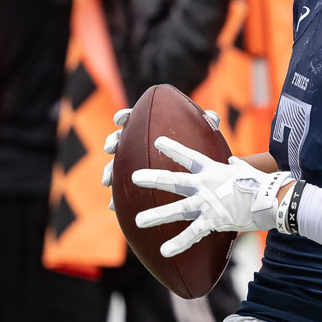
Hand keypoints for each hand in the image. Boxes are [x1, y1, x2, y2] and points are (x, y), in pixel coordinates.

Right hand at [102, 108, 220, 210]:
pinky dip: (116, 198)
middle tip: (111, 148)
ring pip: (116, 166)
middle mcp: (140, 145)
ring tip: (107, 180)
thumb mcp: (206, 137)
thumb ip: (208, 124)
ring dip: (109, 171)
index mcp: (152, 129)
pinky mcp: (137, 186)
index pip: (135, 118)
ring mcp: (136, 165)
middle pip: (121, 140)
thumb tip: (213, 116)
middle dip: (113, 141)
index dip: (125, 116)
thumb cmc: (201, 149)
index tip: (120, 120)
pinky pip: (123, 192)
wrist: (200, 180)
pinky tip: (112, 206)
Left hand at [131, 136, 293, 257]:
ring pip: (177, 209)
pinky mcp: (213, 220)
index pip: (189, 156)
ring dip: (156, 215)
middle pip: (174, 180)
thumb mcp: (247, 169)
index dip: (173, 148)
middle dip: (152, 179)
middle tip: (134, 178)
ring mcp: (207, 203)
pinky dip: (178, 243)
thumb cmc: (263, 183)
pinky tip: (164, 251)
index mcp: (213, 170)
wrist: (272, 199)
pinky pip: (192, 233)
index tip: (157, 141)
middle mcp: (205, 185)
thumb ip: (237, 165)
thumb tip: (234, 161)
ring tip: (138, 221)